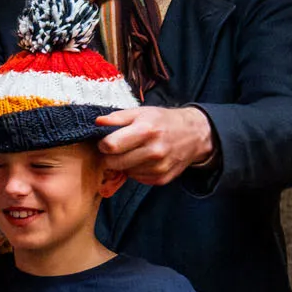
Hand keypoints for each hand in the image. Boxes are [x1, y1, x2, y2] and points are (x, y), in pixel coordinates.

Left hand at [95, 106, 214, 185]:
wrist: (194, 134)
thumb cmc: (163, 121)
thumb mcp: (141, 112)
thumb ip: (117, 117)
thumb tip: (97, 122)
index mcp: (147, 131)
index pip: (110, 146)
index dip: (103, 144)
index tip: (106, 142)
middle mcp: (154, 151)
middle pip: (114, 162)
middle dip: (110, 156)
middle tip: (117, 149)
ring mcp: (159, 167)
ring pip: (124, 171)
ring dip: (124, 164)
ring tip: (134, 152)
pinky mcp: (162, 178)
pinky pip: (137, 178)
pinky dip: (136, 171)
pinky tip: (144, 160)